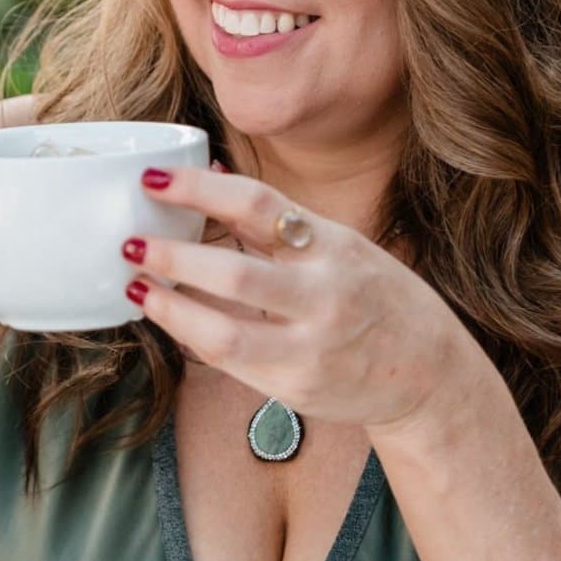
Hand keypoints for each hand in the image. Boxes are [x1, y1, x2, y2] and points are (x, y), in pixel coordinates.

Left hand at [122, 165, 453, 432]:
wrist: (429, 374)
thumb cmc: (377, 297)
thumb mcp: (340, 245)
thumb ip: (276, 221)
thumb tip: (206, 173)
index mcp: (334, 246)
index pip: (260, 206)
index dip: (201, 189)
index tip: (154, 180)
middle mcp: (325, 295)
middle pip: (237, 274)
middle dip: (175, 257)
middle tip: (131, 242)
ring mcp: (311, 347)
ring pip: (225, 331)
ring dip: (171, 308)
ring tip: (137, 285)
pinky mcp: (295, 388)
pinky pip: (230, 362)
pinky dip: (192, 336)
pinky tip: (168, 318)